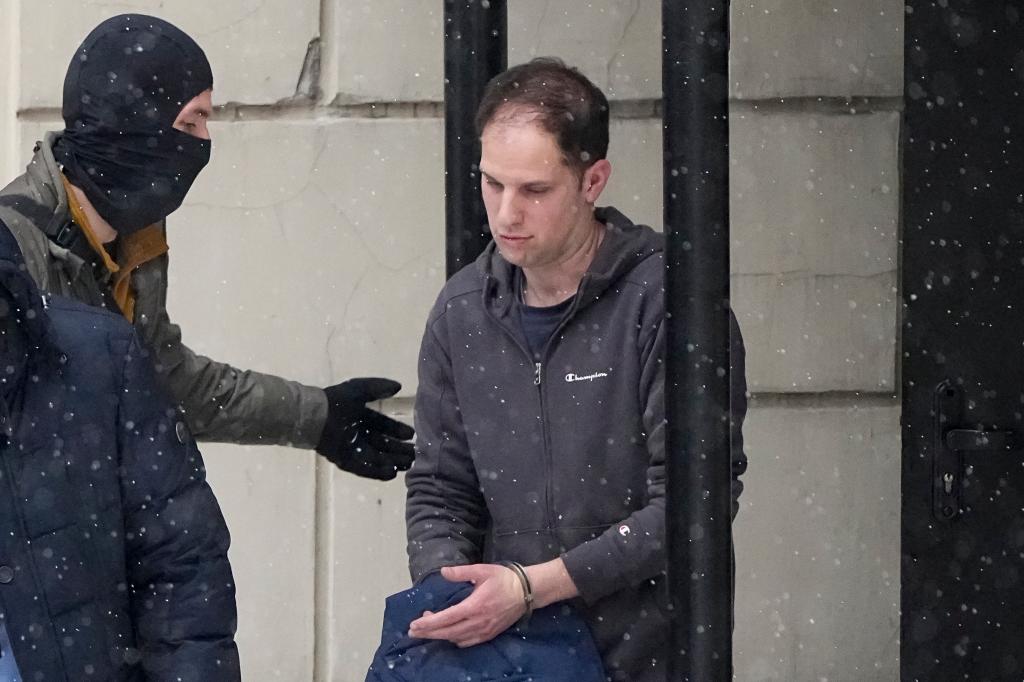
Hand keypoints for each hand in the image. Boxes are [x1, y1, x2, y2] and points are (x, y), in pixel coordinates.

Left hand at [315, 378, 414, 479]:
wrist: (315, 416)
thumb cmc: (336, 401)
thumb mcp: (359, 389)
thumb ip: (378, 387)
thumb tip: (399, 386)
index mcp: (361, 417)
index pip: (384, 425)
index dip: (397, 430)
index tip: (411, 434)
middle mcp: (358, 434)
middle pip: (383, 444)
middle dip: (399, 449)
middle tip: (414, 453)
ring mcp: (352, 449)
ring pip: (377, 458)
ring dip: (392, 461)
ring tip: (408, 464)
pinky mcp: (346, 461)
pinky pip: (365, 469)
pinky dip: (378, 472)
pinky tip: (392, 474)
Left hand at [408, 564, 525, 647]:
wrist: (527, 591)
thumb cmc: (504, 579)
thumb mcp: (482, 570)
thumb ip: (461, 572)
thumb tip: (443, 572)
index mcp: (475, 606)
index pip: (447, 618)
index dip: (429, 623)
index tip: (414, 624)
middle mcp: (478, 622)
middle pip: (448, 632)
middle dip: (429, 633)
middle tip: (412, 632)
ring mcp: (484, 630)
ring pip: (457, 638)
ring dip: (440, 636)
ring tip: (427, 631)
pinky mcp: (489, 634)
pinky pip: (468, 642)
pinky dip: (455, 640)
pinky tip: (448, 635)